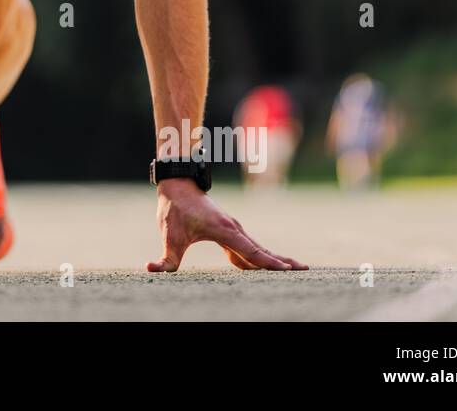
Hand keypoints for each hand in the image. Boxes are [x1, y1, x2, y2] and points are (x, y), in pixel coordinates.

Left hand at [147, 178, 307, 271]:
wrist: (177, 185)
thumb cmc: (174, 210)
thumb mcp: (169, 235)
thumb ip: (165, 257)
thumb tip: (152, 268)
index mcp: (224, 230)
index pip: (250, 251)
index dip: (268, 262)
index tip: (287, 270)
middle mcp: (234, 229)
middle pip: (262, 249)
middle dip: (282, 261)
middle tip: (304, 270)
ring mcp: (234, 229)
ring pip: (258, 247)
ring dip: (275, 258)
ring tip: (295, 269)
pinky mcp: (229, 230)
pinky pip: (249, 247)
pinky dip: (261, 256)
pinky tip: (267, 267)